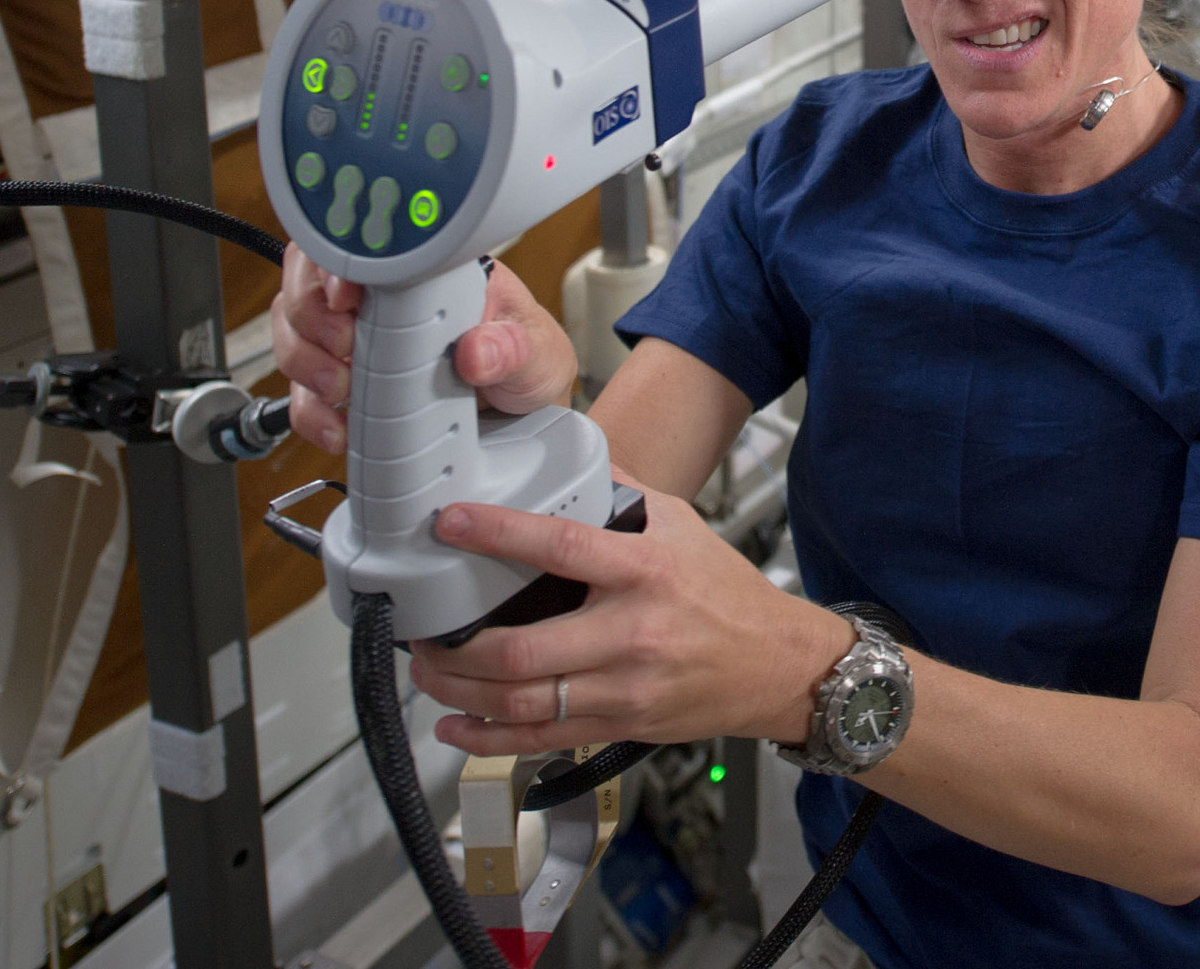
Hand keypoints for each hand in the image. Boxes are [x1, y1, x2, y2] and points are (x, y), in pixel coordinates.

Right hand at [269, 246, 578, 453]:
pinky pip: (302, 394)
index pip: (362, 245)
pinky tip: (338, 429)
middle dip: (312, 316)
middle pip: (307, 282)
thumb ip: (512, 349)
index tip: (345, 296)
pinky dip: (310, 414)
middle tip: (344, 348)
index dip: (337, 264)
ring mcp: (359, 341)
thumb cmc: (527, 359)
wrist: (524, 412)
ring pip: (294, 333)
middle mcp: (383, 298)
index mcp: (427, 270)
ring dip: (305, 363)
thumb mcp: (535, 351)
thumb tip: (477, 352)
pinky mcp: (346, 386)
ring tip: (342, 391)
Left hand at [405, 488, 852, 755]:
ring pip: (521, 702)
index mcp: (645, 571)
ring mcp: (624, 688)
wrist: (776, 664)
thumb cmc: (727, 594)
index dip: (498, 534)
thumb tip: (570, 458)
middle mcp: (631, 634)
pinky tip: (455, 725)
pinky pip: (540, 740)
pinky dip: (488, 738)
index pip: (560, 548)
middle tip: (423, 629)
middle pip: (522, 650)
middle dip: (456, 646)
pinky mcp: (620, 724)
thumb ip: (622, 493)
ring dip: (459, 691)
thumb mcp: (683, 524)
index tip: (453, 523)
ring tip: (429, 671)